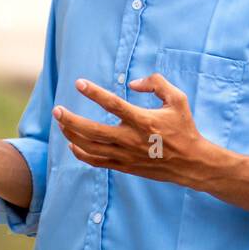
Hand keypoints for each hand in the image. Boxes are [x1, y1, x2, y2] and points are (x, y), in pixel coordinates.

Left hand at [52, 74, 215, 188]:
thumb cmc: (184, 128)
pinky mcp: (124, 166)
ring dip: (72, 134)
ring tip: (61, 123)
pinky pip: (96, 161)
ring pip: (90, 148)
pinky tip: (72, 143)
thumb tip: (133, 82)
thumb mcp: (177, 99)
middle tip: (57, 110)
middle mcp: (131, 139)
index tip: (79, 83)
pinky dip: (81, 153)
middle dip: (71, 120)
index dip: (94, 93)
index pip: (113, 104)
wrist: (191, 163)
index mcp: (143, 120)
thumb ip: (156, 83)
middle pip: (92, 131)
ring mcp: (126, 155)